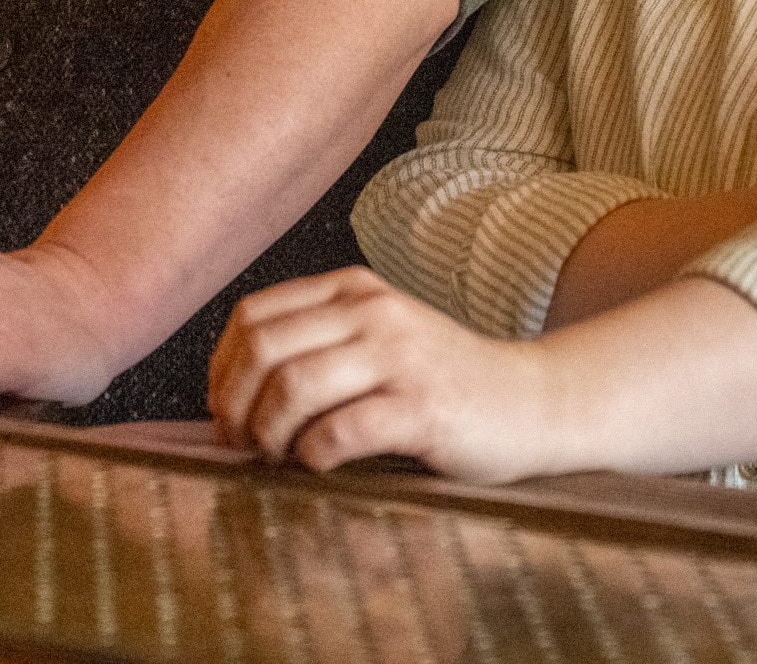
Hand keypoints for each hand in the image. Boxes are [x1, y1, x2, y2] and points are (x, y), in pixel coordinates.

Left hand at [209, 267, 566, 481]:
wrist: (534, 401)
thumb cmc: (445, 382)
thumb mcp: (378, 339)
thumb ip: (317, 346)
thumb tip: (230, 395)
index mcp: (354, 290)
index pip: (252, 316)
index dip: (222, 370)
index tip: (226, 412)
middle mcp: (374, 313)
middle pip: (263, 350)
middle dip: (237, 406)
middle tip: (244, 445)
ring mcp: (401, 356)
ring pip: (294, 387)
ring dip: (271, 435)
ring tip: (281, 457)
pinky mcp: (423, 407)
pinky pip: (339, 431)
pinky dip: (315, 455)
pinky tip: (323, 465)